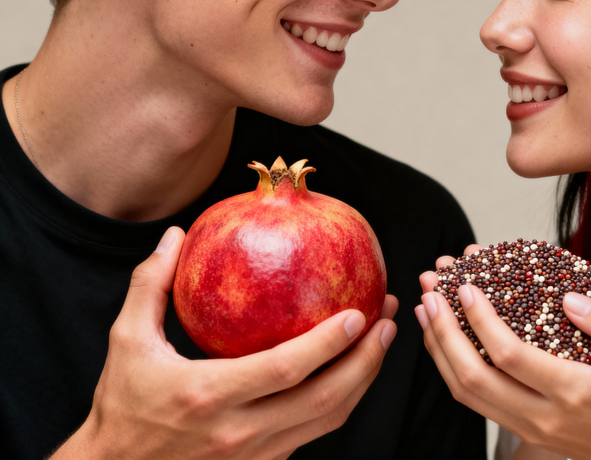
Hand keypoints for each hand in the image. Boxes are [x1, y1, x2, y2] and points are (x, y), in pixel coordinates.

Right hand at [51, 226, 396, 459]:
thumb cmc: (121, 403)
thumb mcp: (127, 340)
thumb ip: (150, 284)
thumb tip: (174, 235)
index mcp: (209, 395)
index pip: (284, 370)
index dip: (327, 344)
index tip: (357, 312)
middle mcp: (239, 432)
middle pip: (322, 401)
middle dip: (365, 360)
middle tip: (386, 320)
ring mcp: (254, 456)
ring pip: (326, 421)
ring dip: (362, 380)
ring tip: (382, 338)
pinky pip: (313, 432)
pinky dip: (340, 401)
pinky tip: (351, 367)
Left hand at [417, 252, 590, 459]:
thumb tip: (568, 298)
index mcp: (573, 392)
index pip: (510, 356)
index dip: (480, 320)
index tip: (465, 287)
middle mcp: (544, 416)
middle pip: (473, 378)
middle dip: (443, 331)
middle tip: (431, 291)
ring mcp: (530, 428)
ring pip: (466, 393)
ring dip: (439, 348)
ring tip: (426, 308)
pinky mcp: (524, 430)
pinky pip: (476, 401)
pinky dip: (451, 368)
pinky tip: (445, 338)